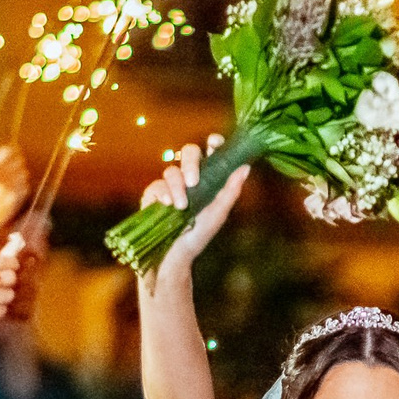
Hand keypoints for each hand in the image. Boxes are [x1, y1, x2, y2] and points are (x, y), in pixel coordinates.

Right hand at [0, 144, 28, 236]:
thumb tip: (13, 148)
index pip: (7, 150)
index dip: (14, 152)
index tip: (16, 155)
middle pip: (18, 160)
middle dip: (19, 165)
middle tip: (13, 174)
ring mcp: (4, 186)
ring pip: (24, 173)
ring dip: (21, 178)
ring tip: (12, 186)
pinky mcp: (14, 196)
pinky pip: (26, 186)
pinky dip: (22, 189)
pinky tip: (13, 195)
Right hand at [139, 139, 248, 286]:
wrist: (176, 255)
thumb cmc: (199, 235)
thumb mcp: (218, 213)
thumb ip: (230, 190)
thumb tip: (245, 166)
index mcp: (208, 178)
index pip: (211, 152)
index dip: (214, 142)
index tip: (215, 143)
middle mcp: (189, 177)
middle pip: (189, 152)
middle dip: (191, 163)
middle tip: (193, 182)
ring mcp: (170, 184)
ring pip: (172, 170)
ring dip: (177, 187)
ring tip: (181, 207)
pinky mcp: (153, 194)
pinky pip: (157, 184)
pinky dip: (163, 193)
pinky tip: (167, 205)